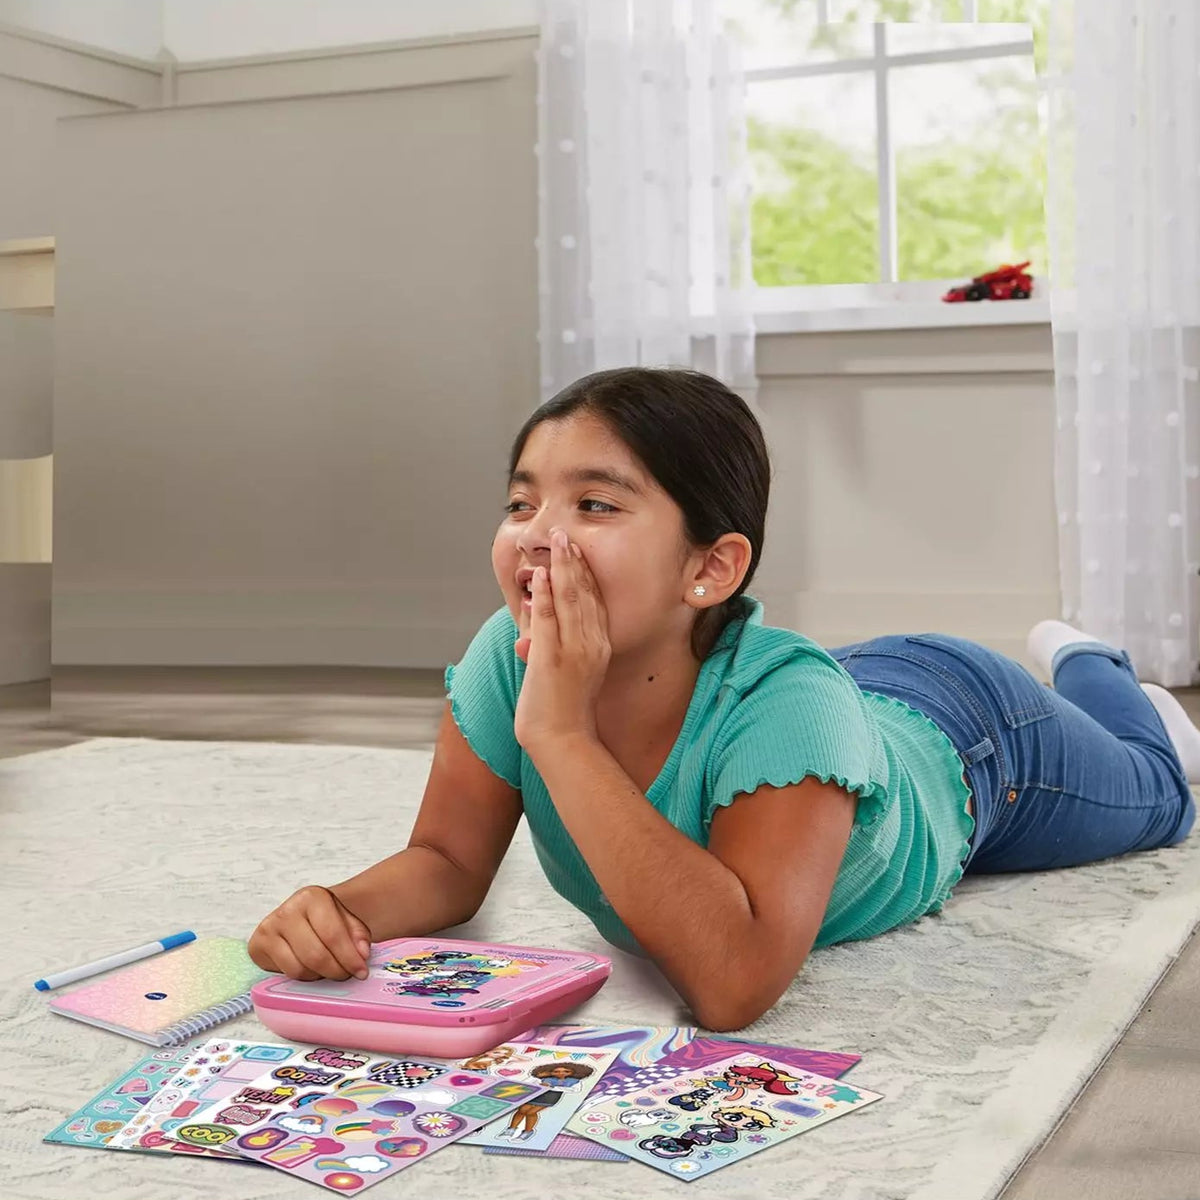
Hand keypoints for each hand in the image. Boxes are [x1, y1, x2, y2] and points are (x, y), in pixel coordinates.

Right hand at [248, 884, 372, 980]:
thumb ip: (358, 935)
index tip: (361, 971)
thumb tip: (362, 953)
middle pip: (315, 955)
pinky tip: (310, 968)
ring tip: (328, 969)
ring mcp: (269, 928)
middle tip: (346, 975)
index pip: (333, 934)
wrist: (301, 917)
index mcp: (312, 897)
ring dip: (319, 976)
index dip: (349, 958)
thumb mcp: (347, 920)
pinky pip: (285, 974)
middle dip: (336, 971)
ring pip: (300, 969)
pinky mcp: (257, 946)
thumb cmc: (326, 919)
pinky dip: (303, 977)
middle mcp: (287, 910)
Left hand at [513, 527, 610, 751]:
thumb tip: (540, 618)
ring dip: (562, 569)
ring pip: (569, 600)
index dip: (588, 574)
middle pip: (587, 594)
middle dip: (576, 562)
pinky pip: (547, 619)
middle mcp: (592, 645)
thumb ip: (564, 645)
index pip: (596, 602)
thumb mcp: (574, 672)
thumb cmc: (565, 711)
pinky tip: (538, 575)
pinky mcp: (551, 659)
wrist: (562, 741)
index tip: (578, 552)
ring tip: (556, 544)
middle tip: (568, 536)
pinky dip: (543, 594)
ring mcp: (573, 651)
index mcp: (600, 647)